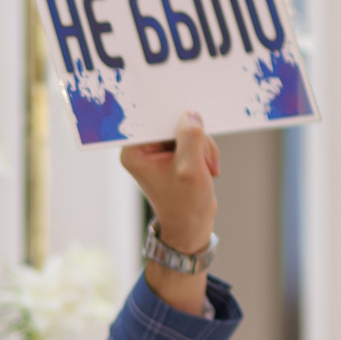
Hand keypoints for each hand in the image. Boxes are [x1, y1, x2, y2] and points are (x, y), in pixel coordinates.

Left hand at [119, 112, 222, 316]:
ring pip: (186, 130)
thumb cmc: (185, 206)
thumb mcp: (190, 169)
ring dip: (203, 147)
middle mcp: (141, 149)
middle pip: (172, 123)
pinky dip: (204, 152)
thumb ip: (191, 138)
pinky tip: (207, 170)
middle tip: (202, 160)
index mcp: (134, 152)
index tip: (183, 111)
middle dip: (194, 139)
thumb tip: (191, 114)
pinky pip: (192, 139)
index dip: (170, 115)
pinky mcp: (171, 154)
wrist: (192, 228)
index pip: (150, 119)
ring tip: (207, 170)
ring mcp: (156, 151)